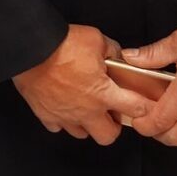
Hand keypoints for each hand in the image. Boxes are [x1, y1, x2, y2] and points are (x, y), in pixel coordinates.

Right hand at [13, 25, 155, 143]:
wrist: (30, 49)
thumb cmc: (61, 44)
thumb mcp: (95, 39)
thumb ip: (111, 50)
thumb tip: (117, 55)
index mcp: (103, 93)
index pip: (135, 109)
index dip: (145, 109)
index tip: (147, 108)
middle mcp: (86, 111)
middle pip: (108, 136)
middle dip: (113, 127)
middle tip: (111, 112)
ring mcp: (65, 116)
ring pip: (82, 134)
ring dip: (87, 124)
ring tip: (86, 108)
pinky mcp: (46, 115)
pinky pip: (58, 126)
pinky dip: (62, 120)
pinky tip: (63, 106)